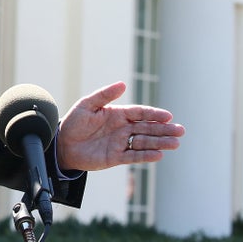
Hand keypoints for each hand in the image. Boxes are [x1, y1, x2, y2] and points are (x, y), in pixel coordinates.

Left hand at [56, 81, 184, 171]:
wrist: (62, 144)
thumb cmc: (74, 122)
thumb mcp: (87, 105)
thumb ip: (104, 95)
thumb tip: (123, 84)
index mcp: (117, 114)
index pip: (140, 113)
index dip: (154, 114)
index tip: (168, 116)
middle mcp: (122, 128)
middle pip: (147, 128)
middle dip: (164, 129)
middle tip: (181, 130)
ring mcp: (120, 143)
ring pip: (144, 142)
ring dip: (159, 143)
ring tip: (175, 143)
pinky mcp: (115, 157)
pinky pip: (133, 156)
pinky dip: (145, 156)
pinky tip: (158, 155)